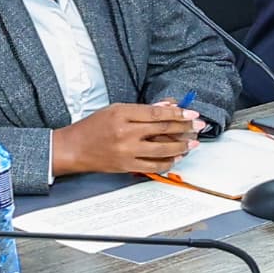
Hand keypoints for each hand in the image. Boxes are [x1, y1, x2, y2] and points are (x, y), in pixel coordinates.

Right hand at [52, 101, 199, 176]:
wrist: (74, 148)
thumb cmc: (94, 127)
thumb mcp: (116, 110)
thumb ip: (143, 109)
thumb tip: (169, 106)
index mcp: (122, 114)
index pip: (157, 113)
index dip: (178, 114)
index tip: (192, 113)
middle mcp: (125, 133)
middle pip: (163, 130)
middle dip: (186, 128)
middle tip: (199, 126)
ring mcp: (126, 151)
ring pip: (163, 150)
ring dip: (182, 146)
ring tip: (192, 143)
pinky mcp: (126, 166)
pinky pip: (154, 166)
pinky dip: (169, 162)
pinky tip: (177, 157)